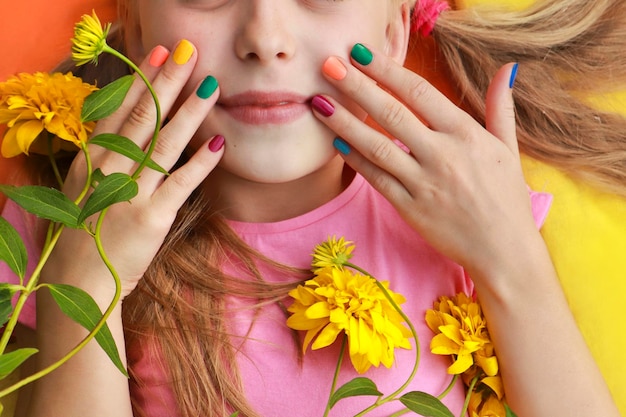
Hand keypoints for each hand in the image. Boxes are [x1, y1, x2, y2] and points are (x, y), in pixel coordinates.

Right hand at [45, 40, 222, 299]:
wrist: (79, 282)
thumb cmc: (84, 233)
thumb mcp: (84, 189)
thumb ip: (105, 159)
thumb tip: (130, 129)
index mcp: (89, 160)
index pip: (117, 109)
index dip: (140, 80)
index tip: (159, 53)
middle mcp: (106, 171)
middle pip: (141, 118)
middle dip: (166, 81)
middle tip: (188, 52)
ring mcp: (128, 194)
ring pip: (162, 144)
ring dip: (188, 112)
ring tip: (210, 86)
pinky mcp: (150, 219)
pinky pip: (179, 184)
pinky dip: (199, 162)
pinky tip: (219, 140)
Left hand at [313, 44, 537, 276]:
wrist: (504, 252)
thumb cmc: (506, 198)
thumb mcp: (508, 149)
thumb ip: (501, 108)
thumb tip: (508, 69)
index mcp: (466, 134)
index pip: (419, 93)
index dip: (388, 70)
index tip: (362, 53)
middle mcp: (442, 155)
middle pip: (391, 113)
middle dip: (357, 86)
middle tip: (328, 65)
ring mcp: (423, 183)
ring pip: (376, 145)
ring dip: (344, 122)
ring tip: (318, 102)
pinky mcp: (410, 208)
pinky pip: (376, 179)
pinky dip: (355, 159)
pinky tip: (336, 141)